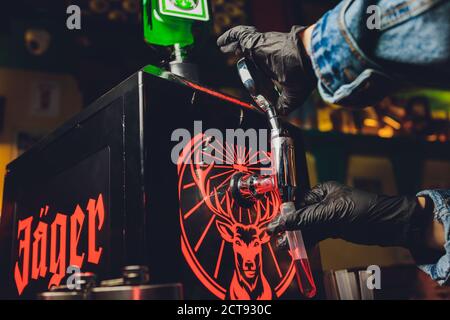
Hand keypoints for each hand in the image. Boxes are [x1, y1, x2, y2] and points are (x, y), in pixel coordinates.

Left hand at [217, 25, 316, 114]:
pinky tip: (220, 43)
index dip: (255, 70)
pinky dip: (229, 38)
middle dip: (242, 54)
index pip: (263, 67)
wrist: (306, 60)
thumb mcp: (293, 96)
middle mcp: (268, 55)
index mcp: (276, 66)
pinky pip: (238, 36)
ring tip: (223, 47)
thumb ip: (283, 105)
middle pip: (251, 54)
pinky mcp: (254, 42)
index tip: (252, 78)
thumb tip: (279, 114)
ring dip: (233, 45)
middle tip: (234, 55)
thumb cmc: (303, 75)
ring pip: (243, 43)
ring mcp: (261, 47)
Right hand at [267, 181, 423, 247]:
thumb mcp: (333, 212)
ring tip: (283, 246)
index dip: (285, 213)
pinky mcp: (335, 229)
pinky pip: (317, 234)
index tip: (273, 225)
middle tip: (274, 237)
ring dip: (296, 236)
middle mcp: (324, 202)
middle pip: (301, 215)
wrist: (390, 224)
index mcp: (322, 191)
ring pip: (308, 227)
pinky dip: (307, 241)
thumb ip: (307, 217)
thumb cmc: (365, 209)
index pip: (298, 202)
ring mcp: (329, 216)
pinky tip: (298, 247)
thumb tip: (284, 221)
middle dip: (289, 227)